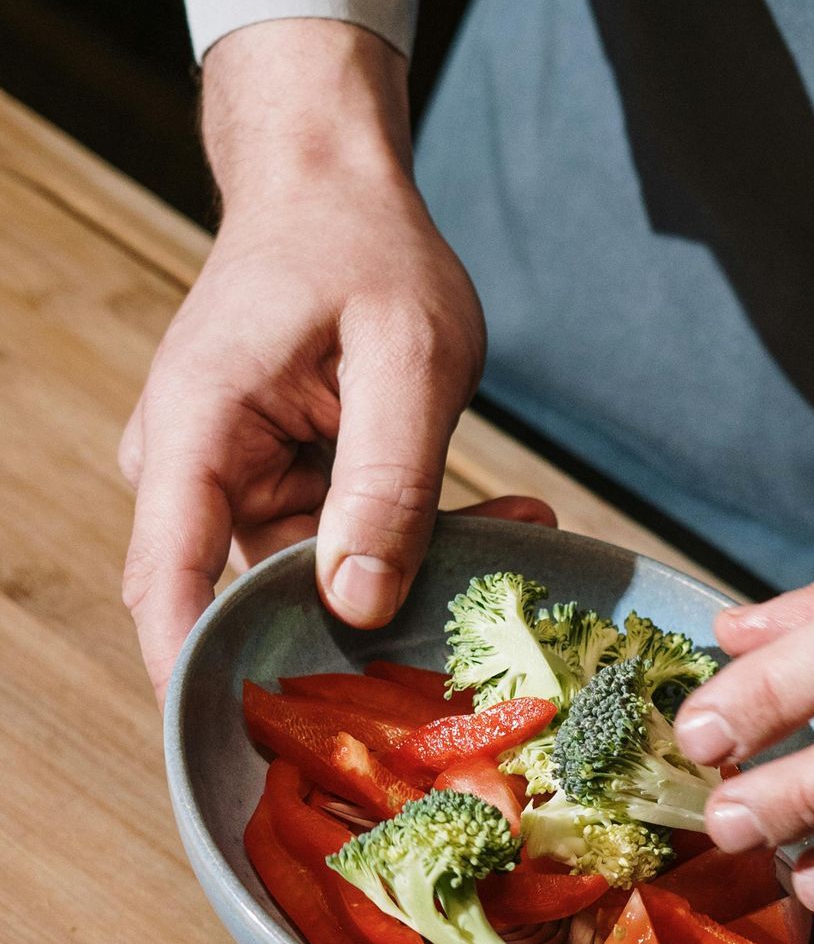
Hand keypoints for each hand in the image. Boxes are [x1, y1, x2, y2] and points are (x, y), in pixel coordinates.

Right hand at [120, 20, 522, 696]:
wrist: (334, 190)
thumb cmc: (363, 249)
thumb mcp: (407, 354)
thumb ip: (387, 480)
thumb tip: (356, 604)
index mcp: (196, 434)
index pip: (170, 583)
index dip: (199, 675)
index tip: (249, 753)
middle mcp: (194, 473)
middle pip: (250, 601)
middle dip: (354, 640)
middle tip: (464, 659)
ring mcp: (235, 490)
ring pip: (315, 584)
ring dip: (412, 583)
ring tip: (514, 547)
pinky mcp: (282, 496)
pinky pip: (345, 552)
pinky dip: (418, 547)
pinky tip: (504, 524)